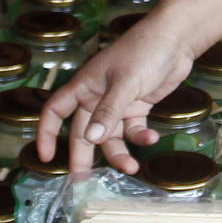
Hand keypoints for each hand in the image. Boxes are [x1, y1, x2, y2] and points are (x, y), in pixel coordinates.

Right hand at [36, 19, 192, 173]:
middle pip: (83, 132)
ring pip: (110, 136)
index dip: (47, 133)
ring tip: (131, 167)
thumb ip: (109, 111)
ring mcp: (117, 104)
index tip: (46, 157)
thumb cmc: (143, 51)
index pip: (55, 111)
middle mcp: (96, 97)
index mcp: (84, 86)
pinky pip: (133, 130)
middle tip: (83, 182)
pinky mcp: (137, 107)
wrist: (175, 40)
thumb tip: (91, 139)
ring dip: (119, 153)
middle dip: (83, 156)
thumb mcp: (124, 83)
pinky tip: (152, 138)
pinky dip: (141, 137)